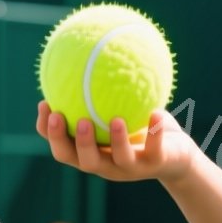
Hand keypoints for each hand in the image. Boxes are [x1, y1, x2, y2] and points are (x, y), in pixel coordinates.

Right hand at [35, 100, 196, 183]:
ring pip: (119, 160)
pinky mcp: (154, 165)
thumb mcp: (120, 109)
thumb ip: (101, 93)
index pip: (62, 148)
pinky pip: (154, 150)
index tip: (46, 105)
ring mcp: (130, 169)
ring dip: (116, 140)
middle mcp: (106, 166)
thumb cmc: (140, 127)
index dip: (49, 132)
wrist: (175, 155)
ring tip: (116, 120)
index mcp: (91, 153)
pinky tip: (156, 113)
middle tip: (72, 119)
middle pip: (82, 160)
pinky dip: (155, 132)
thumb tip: (84, 53)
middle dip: (74, 142)